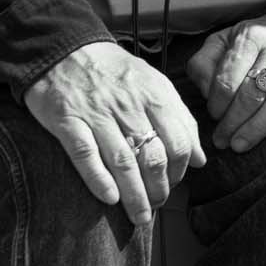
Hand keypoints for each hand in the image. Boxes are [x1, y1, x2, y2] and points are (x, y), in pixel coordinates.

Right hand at [25, 40, 204, 226]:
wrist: (65, 49)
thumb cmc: (114, 72)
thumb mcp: (154, 85)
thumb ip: (180, 119)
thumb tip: (201, 158)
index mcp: (154, 94)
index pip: (179, 140)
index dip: (181, 169)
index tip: (175, 184)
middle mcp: (129, 105)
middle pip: (153, 156)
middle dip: (159, 188)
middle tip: (157, 205)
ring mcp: (98, 114)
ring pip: (123, 161)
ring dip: (134, 195)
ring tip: (140, 216)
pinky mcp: (67, 121)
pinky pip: (85, 155)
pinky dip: (99, 180)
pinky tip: (109, 199)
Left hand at [187, 11, 265, 152]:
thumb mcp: (232, 38)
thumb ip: (207, 60)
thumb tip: (202, 89)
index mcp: (252, 36)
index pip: (228, 78)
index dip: (218, 105)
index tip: (215, 119)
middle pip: (253, 91)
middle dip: (234, 122)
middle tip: (224, 142)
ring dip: (259, 125)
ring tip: (243, 144)